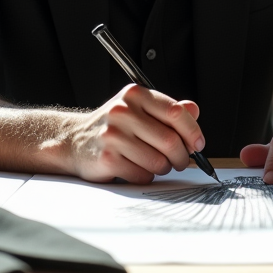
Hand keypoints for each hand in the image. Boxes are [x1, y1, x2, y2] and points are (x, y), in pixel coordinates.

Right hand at [65, 84, 203, 183]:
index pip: (175, 113)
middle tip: (180, 160)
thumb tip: (194, 111)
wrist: (74, 141)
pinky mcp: (107, 158)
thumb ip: (167, 110)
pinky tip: (136, 168)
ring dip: (164, 168)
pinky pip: (143, 175)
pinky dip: (146, 176)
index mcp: (135, 95)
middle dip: (181, 156)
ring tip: (156, 164)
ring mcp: (113, 135)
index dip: (193, 131)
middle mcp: (122, 111)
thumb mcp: (139, 109)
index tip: (198, 144)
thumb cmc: (114, 126)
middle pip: (170, 140)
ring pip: (159, 161)